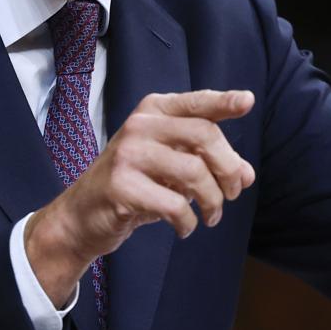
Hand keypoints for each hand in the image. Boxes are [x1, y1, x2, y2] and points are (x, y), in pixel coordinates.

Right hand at [25, 89, 255, 305]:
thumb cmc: (135, 185)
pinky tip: (184, 228)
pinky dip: (188, 222)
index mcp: (154, 111)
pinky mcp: (121, 185)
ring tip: (211, 216)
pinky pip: (174, 204)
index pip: (196, 103)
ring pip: (193, 172)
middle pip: (204, 135)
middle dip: (228, 169)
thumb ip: (208, 163)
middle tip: (232, 194)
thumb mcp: (172, 167)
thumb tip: (247, 175)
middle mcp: (140, 125)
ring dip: (212, 201)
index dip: (224, 102)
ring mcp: (128, 153)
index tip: (248, 101)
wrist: (83, 215)